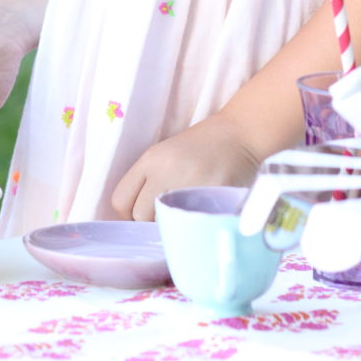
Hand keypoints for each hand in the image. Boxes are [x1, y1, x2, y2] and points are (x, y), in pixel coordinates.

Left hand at [110, 114, 261, 220]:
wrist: (239, 133)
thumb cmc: (201, 148)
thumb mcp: (166, 156)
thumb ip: (148, 182)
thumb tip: (137, 220)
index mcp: (150, 160)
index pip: (120, 200)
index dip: (128, 215)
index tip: (143, 217)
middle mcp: (165, 170)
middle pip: (140, 216)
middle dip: (151, 223)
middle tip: (169, 219)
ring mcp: (189, 182)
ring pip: (165, 223)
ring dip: (173, 227)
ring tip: (186, 219)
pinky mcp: (213, 192)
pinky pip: (194, 223)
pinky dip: (196, 227)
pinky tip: (202, 219)